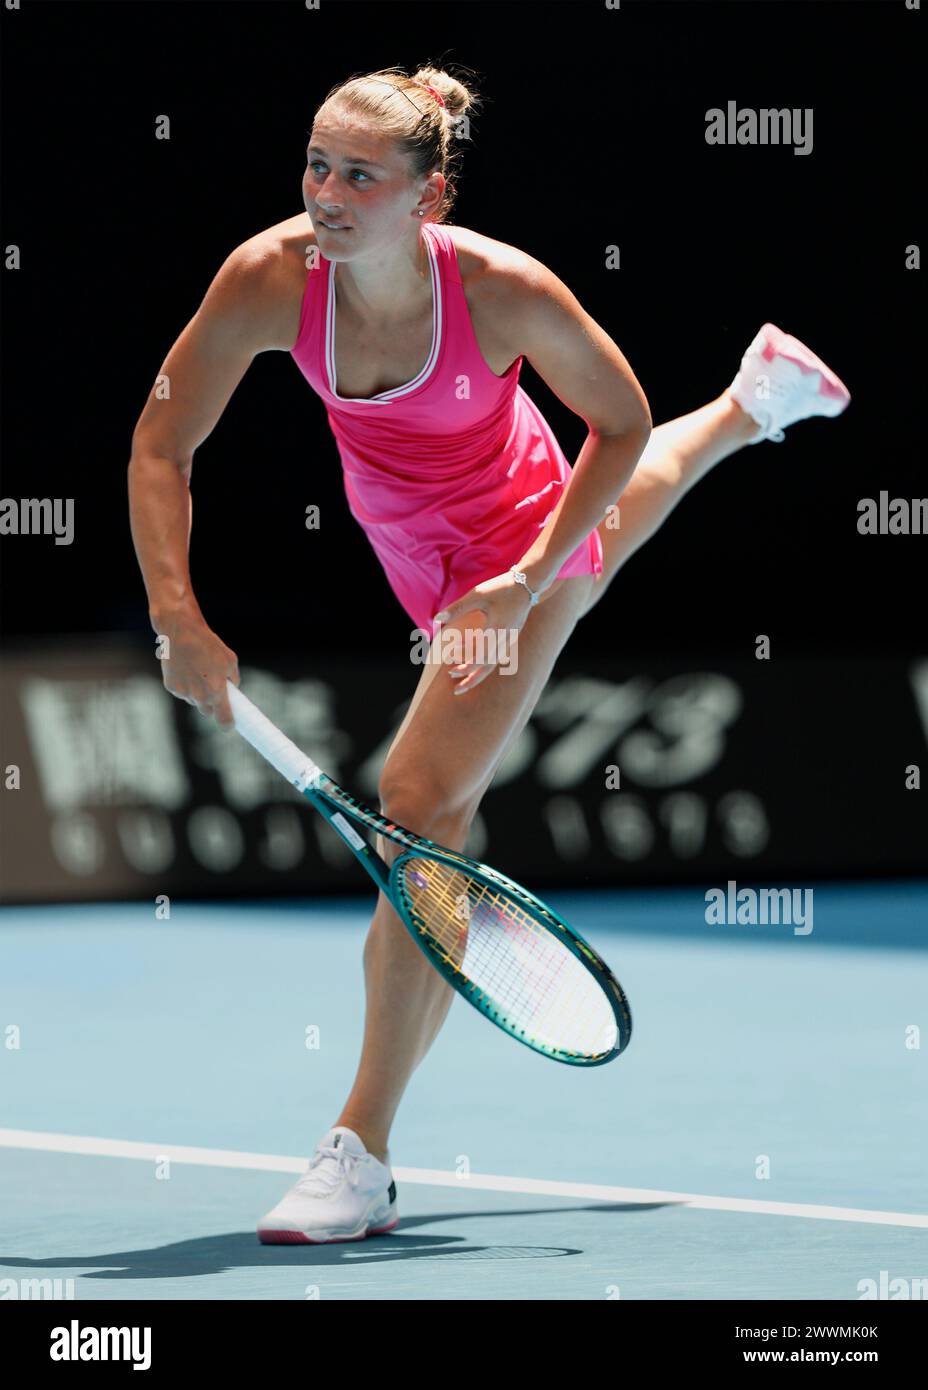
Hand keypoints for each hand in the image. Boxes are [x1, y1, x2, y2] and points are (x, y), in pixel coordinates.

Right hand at [157, 614, 239, 727]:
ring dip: (197, 693)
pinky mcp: (171, 686)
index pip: (223, 718)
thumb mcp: (230, 660)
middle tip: (213, 689)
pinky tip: (186, 668)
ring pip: (193, 700)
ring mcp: (183, 692)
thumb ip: (233, 679)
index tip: (229, 725)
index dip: (227, 723)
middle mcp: (199, 696)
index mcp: (216, 692)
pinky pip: (181, 692)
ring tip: (197, 671)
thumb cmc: (208, 644)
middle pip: (207, 711)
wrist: (181, 632)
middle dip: (211, 704)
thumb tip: (232, 688)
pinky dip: (185, 685)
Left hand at [432, 570, 536, 694]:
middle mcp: (505, 639)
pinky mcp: (511, 636)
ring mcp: (510, 639)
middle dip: (472, 679)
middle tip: (456, 690)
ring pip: (493, 663)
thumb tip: (436, 620)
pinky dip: (483, 660)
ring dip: (478, 673)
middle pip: (488, 667)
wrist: (528, 583)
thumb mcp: (477, 595)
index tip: (450, 668)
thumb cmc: (501, 587)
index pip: (480, 657)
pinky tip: (470, 656)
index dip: (465, 665)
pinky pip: (496, 654)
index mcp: (497, 631)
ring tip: (462, 679)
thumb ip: (456, 608)